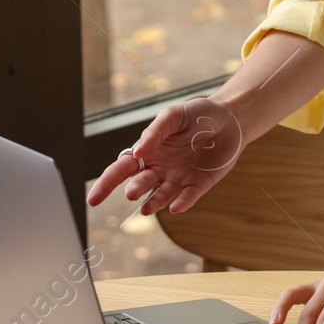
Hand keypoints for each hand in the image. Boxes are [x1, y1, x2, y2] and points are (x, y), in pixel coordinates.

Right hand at [85, 96, 243, 214]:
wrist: (230, 118)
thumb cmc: (198, 114)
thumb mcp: (173, 115)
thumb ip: (154, 132)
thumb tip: (137, 152)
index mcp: (148, 151)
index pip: (121, 169)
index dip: (106, 184)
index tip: (93, 199)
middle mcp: (159, 169)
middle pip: (138, 183)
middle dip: (134, 189)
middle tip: (130, 193)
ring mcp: (178, 178)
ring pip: (161, 195)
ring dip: (154, 202)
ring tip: (147, 209)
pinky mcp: (199, 185)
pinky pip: (188, 197)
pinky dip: (182, 203)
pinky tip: (177, 207)